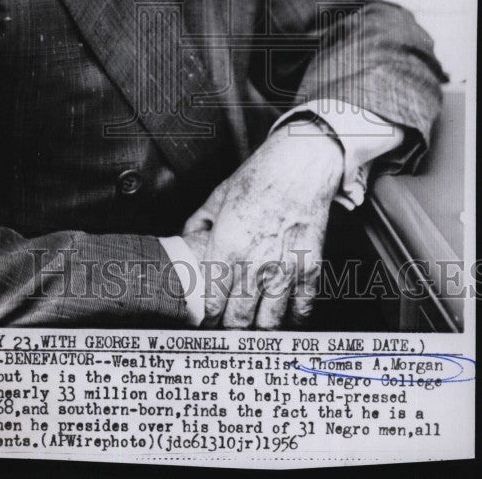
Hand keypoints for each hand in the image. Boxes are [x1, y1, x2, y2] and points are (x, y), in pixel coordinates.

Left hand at [181, 119, 342, 328]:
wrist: (300, 164)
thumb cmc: (260, 177)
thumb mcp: (217, 197)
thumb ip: (199, 224)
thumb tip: (185, 241)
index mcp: (227, 247)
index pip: (211, 304)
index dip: (205, 319)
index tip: (203, 320)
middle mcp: (255, 264)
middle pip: (237, 321)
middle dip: (228, 330)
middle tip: (224, 329)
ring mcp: (285, 270)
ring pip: (268, 324)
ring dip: (257, 330)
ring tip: (250, 328)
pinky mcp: (310, 269)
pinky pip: (301, 311)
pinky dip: (291, 320)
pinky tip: (282, 317)